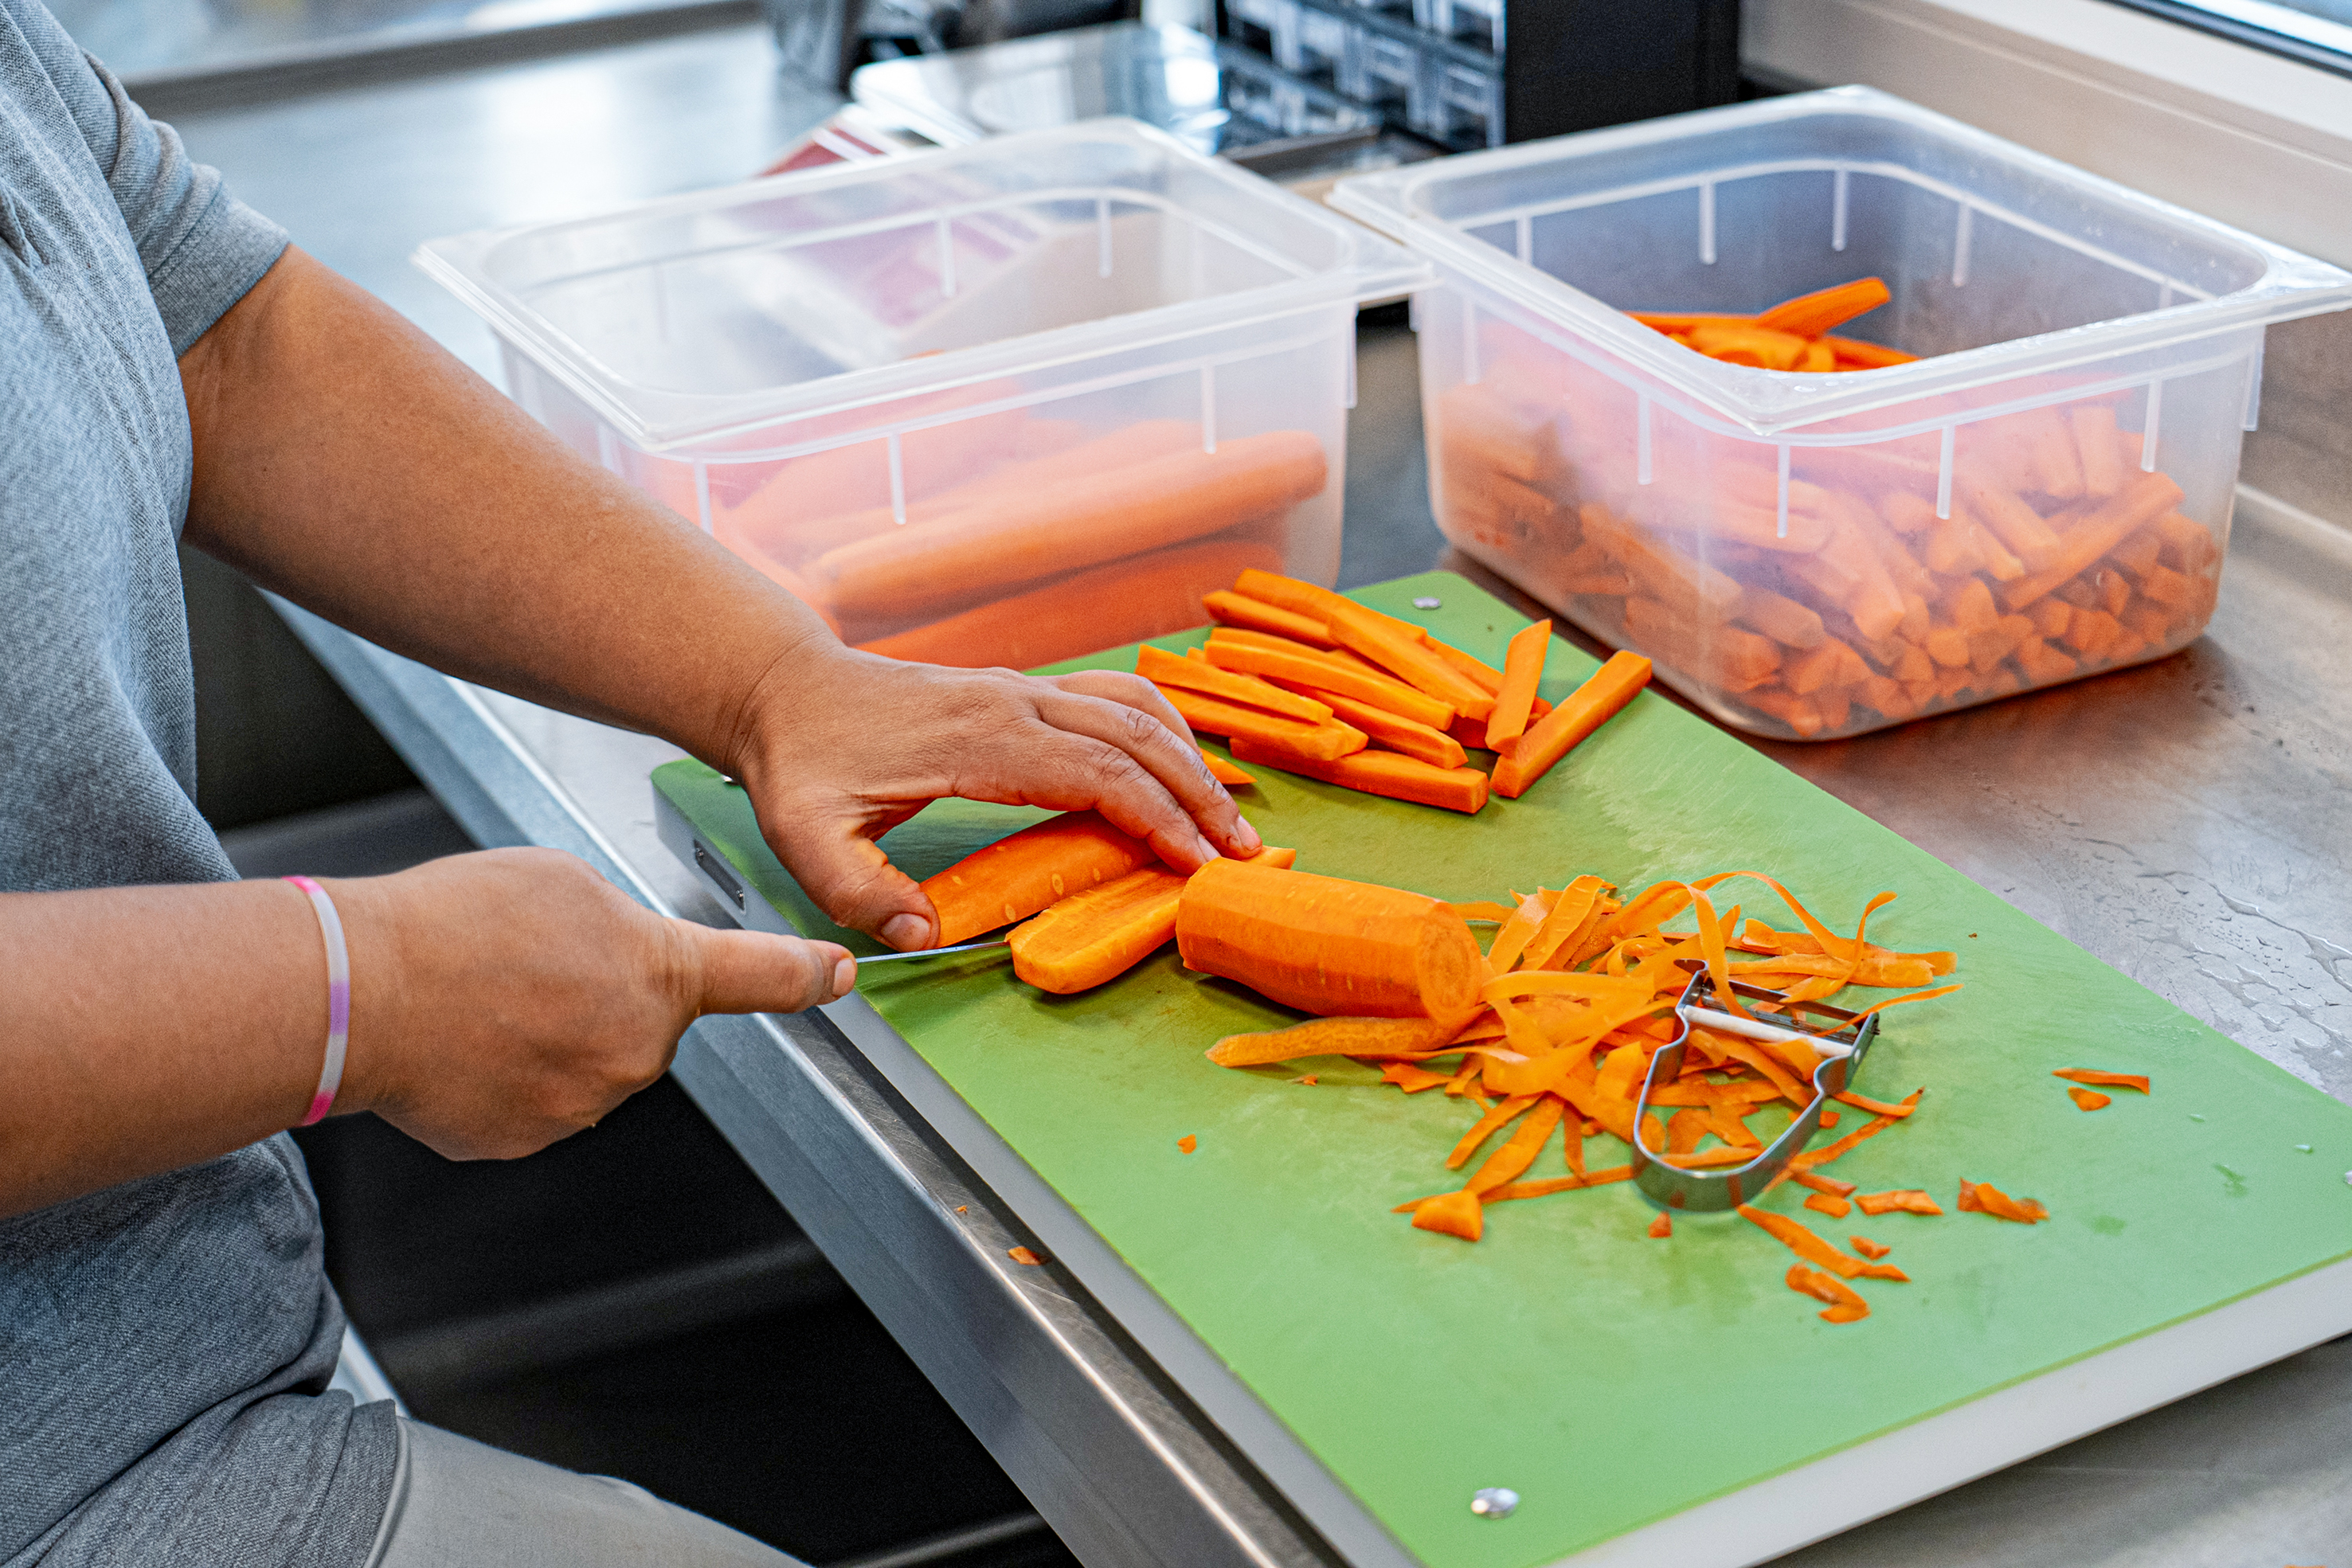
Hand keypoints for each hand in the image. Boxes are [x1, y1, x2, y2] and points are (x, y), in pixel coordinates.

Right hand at [335, 848, 852, 1158]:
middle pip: (644, 1023)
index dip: (805, 975)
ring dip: (552, 1036)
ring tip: (485, 999)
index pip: (761, 976)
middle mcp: (638, 1049)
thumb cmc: (455, 923)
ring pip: (587, 1064)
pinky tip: (466, 1043)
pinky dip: (508, 1076)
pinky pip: (536, 1101)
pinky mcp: (528, 1141)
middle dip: (603, 996)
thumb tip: (625, 960)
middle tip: (529, 965)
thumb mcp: (567, 882)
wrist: (362, 993)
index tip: (837, 976)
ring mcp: (584, 1104)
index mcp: (661, 972)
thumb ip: (623, 927)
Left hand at [731, 645, 1262, 949]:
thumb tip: (923, 936)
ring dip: (1190, 759)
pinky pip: (1111, 698)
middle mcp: (1013, 702)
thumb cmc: (801, 764)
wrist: (785, 691)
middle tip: (1245, 853)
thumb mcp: (809, 840)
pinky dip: (1161, 728)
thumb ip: (861, 894)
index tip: (1195, 863)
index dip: (1155, 817)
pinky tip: (1184, 762)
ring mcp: (1021, 690)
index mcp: (979, 740)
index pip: (1095, 772)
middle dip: (1199, 796)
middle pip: (1135, 739)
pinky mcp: (1020, 691)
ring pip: (1133, 710)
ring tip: (1231, 817)